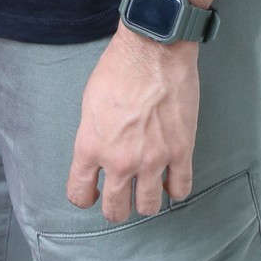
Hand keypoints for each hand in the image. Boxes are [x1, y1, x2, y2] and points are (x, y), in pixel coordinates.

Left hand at [66, 28, 199, 221]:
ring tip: (146, 187)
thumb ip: (93, 135)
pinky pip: (180, 190)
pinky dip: (174, 189)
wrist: (152, 49)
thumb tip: (98, 154)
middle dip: (116, 206)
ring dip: (145, 201)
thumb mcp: (90, 102)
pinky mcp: (181, 152)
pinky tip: (170, 178)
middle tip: (120, 196)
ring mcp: (152, 160)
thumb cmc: (118, 68)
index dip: (84, 195)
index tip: (91, 192)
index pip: (79, 193)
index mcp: (92, 146)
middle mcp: (120, 160)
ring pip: (148, 207)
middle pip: (116, 210)